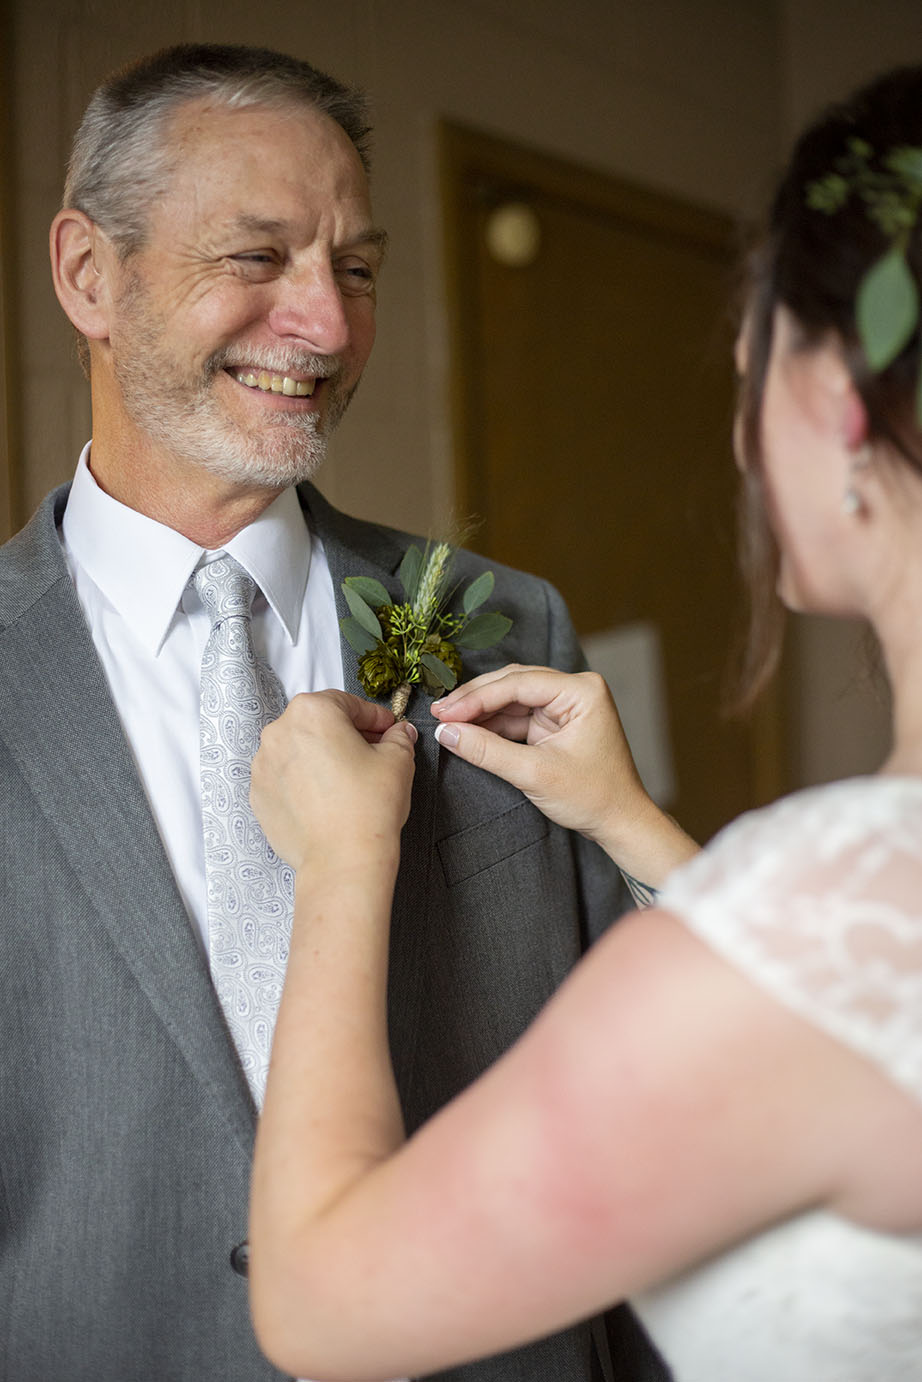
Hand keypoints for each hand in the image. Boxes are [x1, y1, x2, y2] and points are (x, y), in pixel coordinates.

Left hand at [251, 691, 416, 875]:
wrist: (342, 860)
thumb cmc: (368, 806)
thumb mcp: (398, 761)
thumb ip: (398, 737)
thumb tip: (399, 733)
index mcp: (312, 711)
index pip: (347, 703)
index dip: (374, 717)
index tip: (388, 729)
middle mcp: (279, 732)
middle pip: (319, 723)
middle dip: (346, 735)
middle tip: (372, 753)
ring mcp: (263, 765)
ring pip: (298, 750)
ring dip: (321, 757)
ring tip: (347, 781)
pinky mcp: (258, 795)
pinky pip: (284, 778)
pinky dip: (303, 782)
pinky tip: (326, 799)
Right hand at [431, 665, 696, 882]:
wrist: (620, 822)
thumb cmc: (592, 797)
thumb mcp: (535, 774)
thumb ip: (488, 751)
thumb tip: (446, 733)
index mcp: (581, 691)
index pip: (518, 683)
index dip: (477, 697)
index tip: (444, 711)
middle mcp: (574, 690)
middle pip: (513, 684)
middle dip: (475, 700)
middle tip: (439, 712)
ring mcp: (564, 705)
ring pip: (511, 699)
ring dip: (480, 712)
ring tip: (446, 723)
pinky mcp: (555, 723)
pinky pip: (517, 716)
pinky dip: (492, 725)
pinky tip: (467, 731)